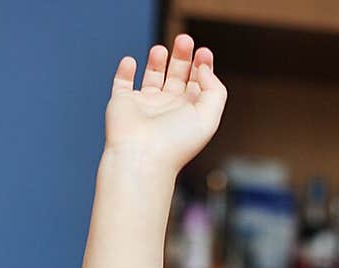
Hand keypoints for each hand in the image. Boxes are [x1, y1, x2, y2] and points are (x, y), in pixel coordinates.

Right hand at [105, 34, 226, 173]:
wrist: (142, 156)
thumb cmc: (176, 143)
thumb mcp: (209, 117)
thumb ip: (215, 90)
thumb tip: (203, 67)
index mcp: (188, 113)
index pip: (198, 84)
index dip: (203, 65)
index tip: (204, 52)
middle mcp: (167, 109)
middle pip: (177, 75)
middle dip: (182, 56)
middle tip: (184, 40)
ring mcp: (145, 106)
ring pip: (152, 76)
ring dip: (157, 59)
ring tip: (160, 50)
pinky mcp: (122, 103)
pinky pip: (122, 83)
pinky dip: (125, 70)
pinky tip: (131, 62)